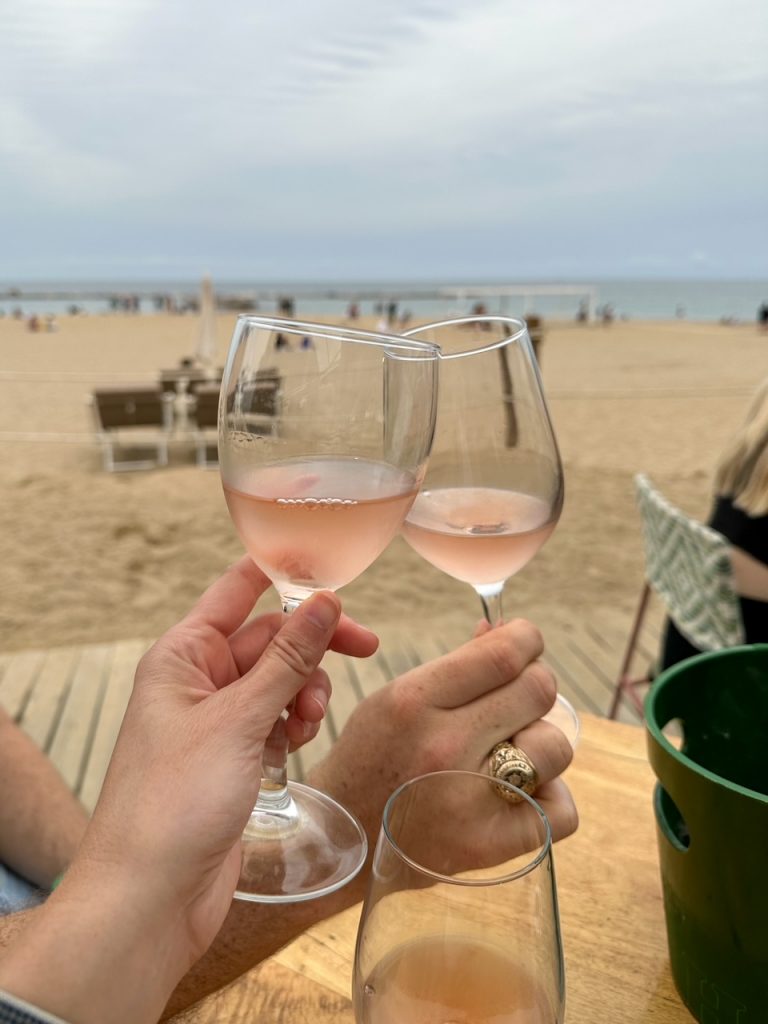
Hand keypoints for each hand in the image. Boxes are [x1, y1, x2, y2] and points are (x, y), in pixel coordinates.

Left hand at [76, 557, 375, 955]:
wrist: (149, 897)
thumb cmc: (174, 801)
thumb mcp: (238, 719)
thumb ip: (287, 659)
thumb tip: (325, 601)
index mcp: (182, 656)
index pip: (236, 591)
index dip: (283, 573)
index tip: (335, 571)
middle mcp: (197, 681)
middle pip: (269, 638)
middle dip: (311, 649)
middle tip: (366, 648)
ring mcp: (216, 722)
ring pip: (278, 681)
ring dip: (305, 693)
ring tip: (309, 723)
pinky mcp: (232, 758)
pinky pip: (275, 721)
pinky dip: (294, 725)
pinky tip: (296, 745)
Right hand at [310, 617, 576, 886]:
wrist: (339, 838)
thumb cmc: (371, 757)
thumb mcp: (397, 696)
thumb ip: (457, 664)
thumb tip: (505, 632)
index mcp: (415, 702)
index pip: (503, 656)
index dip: (527, 639)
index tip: (526, 642)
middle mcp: (445, 748)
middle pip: (538, 692)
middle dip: (535, 685)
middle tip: (517, 697)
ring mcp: (470, 802)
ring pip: (555, 747)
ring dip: (540, 741)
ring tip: (510, 750)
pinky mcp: (490, 846)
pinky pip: (561, 810)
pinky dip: (549, 796)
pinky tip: (519, 791)